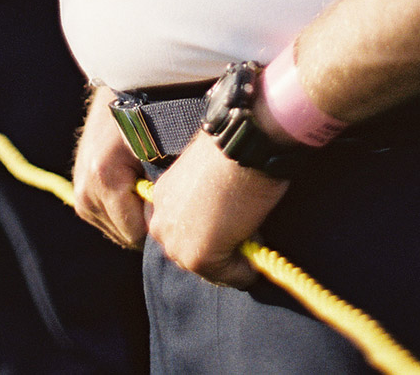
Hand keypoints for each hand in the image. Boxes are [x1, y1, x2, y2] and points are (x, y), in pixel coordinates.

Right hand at [72, 87, 150, 249]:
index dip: (155, 223)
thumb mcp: (156, 150)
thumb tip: (165, 223)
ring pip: (116, 230)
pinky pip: (108, 219)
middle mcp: (86, 192)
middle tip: (160, 195)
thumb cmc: (144, 121)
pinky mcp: (79, 196)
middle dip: (144, 222)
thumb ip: (159, 189)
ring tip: (145, 186)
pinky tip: (133, 188)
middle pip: (125, 236)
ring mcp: (80, 195)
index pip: (134, 233)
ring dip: (133, 217)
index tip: (169, 206)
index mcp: (104, 179)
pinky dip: (123, 211)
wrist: (117, 99)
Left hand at [142, 129, 287, 287]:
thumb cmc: (229, 149)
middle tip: (242, 232)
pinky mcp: (200, 257)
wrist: (240, 143)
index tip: (228, 224)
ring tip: (251, 232)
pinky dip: (247, 270)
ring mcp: (178, 244)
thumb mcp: (203, 175)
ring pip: (210, 269)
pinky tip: (258, 244)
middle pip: (191, 255)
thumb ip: (200, 201)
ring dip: (232, 260)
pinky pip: (230, 276)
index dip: (209, 232)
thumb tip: (220, 220)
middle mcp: (161, 224)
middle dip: (218, 250)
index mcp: (162, 198)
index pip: (181, 233)